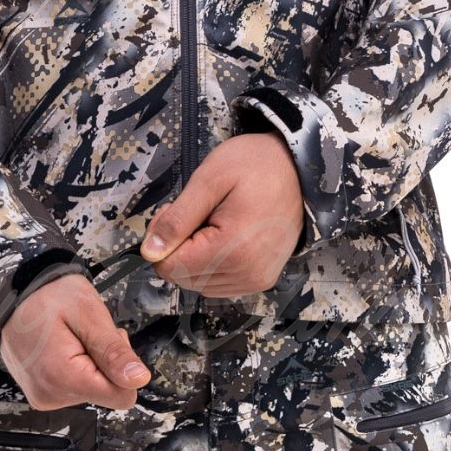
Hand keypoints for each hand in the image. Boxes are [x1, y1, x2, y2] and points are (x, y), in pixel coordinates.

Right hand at [0, 273, 151, 410]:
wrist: (14, 293)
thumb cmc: (49, 297)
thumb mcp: (89, 315)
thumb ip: (113, 352)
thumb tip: (139, 380)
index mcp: (63, 379)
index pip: (122, 397)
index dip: (122, 367)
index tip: (105, 341)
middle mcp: (51, 396)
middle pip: (108, 392)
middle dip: (107, 362)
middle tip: (87, 334)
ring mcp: (44, 397)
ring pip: (95, 389)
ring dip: (93, 362)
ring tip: (73, 337)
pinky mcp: (43, 394)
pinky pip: (77, 387)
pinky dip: (79, 366)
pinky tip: (65, 346)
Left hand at [139, 130, 304, 296]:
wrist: (301, 170)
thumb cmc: (256, 165)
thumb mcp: (209, 180)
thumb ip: (177, 219)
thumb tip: (149, 252)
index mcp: (232, 251)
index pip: (170, 267)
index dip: (161, 239)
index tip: (174, 211)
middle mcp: (246, 274)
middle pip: (182, 278)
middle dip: (177, 248)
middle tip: (193, 213)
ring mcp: (255, 281)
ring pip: (198, 284)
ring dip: (193, 258)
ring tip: (211, 223)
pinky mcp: (261, 281)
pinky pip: (218, 285)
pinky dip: (210, 265)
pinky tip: (222, 238)